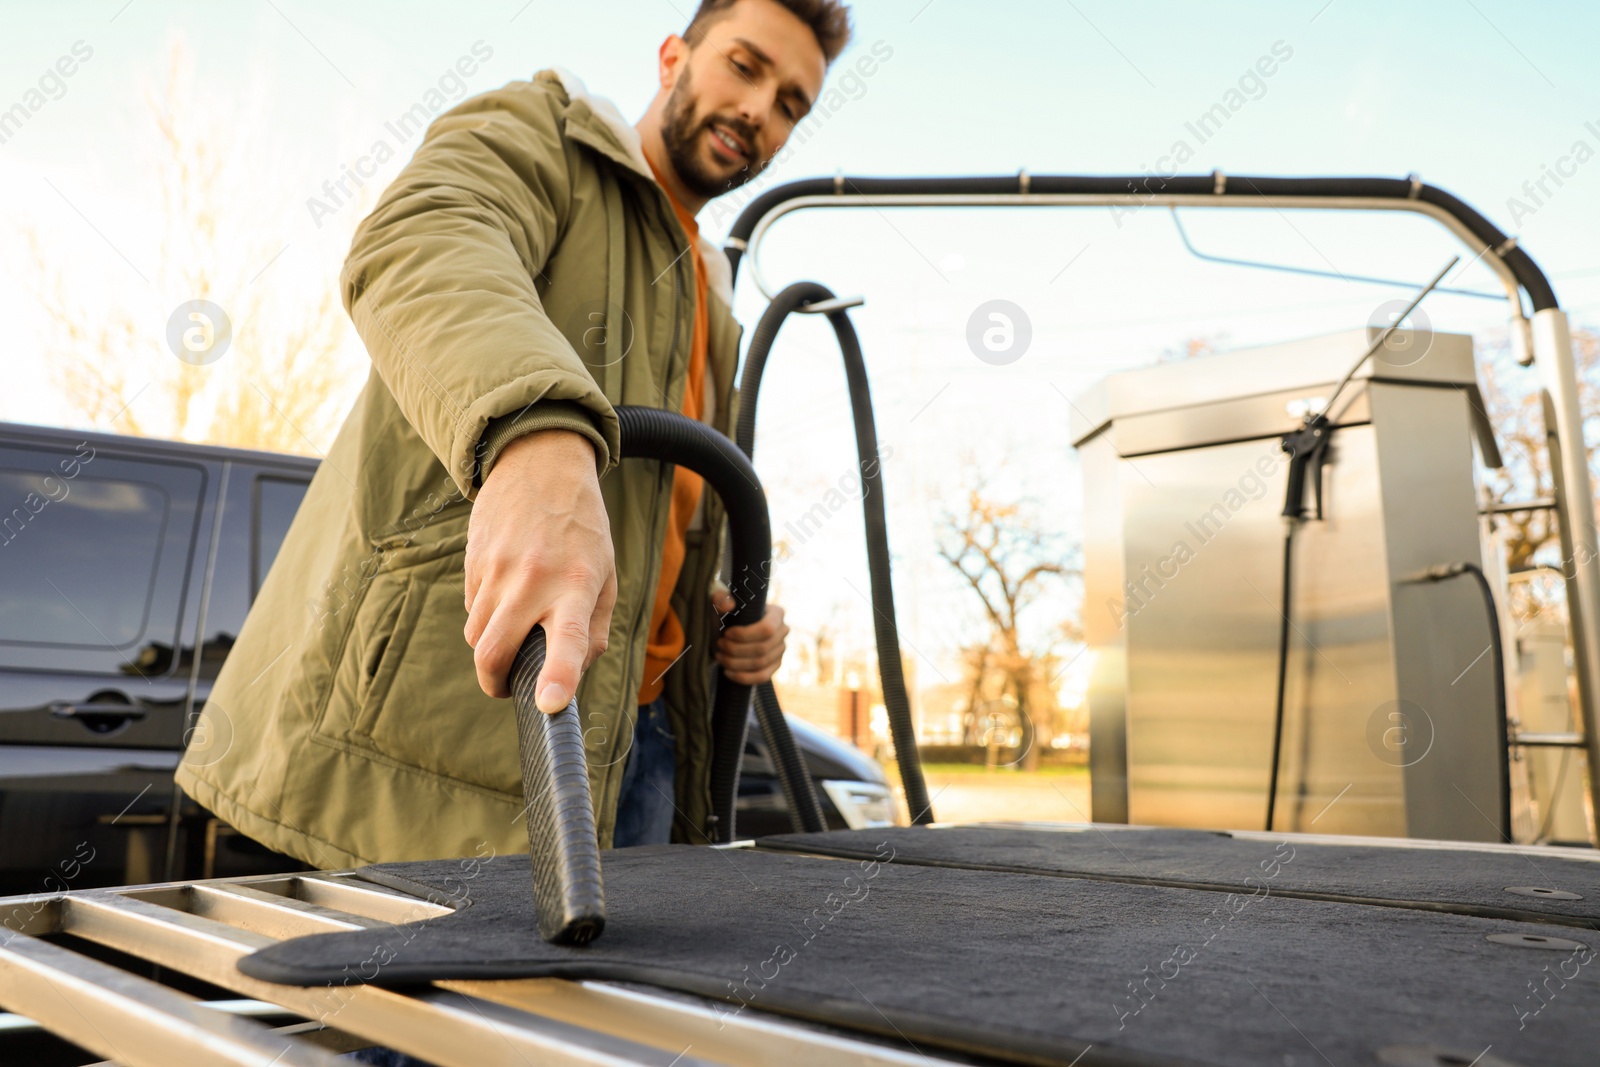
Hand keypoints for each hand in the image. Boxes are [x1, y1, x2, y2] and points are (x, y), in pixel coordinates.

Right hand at [464, 429, 617, 710]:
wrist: (541, 465)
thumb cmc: (583, 529)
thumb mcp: (607, 575)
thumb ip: (595, 629)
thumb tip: (574, 672)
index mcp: (577, 585)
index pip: (568, 639)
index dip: (558, 676)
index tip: (548, 706)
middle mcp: (534, 579)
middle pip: (494, 651)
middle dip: (493, 682)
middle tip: (505, 687)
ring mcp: (498, 569)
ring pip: (476, 634)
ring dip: (490, 645)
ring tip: (515, 622)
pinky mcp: (474, 561)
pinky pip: (472, 607)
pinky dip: (486, 613)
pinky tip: (506, 587)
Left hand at [712, 589, 788, 684]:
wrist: (726, 630)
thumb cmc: (724, 614)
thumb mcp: (719, 603)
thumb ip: (720, 599)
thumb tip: (728, 605)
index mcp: (776, 613)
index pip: (767, 629)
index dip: (745, 635)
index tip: (726, 634)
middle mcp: (783, 631)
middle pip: (763, 649)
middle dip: (736, 650)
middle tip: (719, 645)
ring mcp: (780, 650)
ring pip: (761, 664)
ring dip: (736, 663)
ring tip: (720, 657)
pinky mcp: (774, 665)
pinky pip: (762, 677)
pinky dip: (743, 677)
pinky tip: (728, 672)